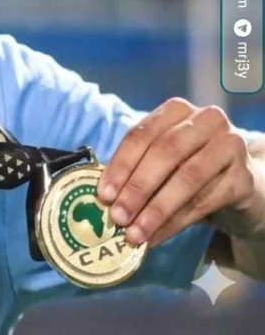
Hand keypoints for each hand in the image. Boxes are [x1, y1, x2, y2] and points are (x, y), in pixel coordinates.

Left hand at [99, 97, 264, 247]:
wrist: (238, 186)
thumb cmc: (187, 170)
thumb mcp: (161, 162)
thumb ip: (135, 170)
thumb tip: (104, 199)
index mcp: (176, 110)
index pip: (142, 135)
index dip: (120, 165)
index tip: (103, 195)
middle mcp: (207, 121)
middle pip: (165, 153)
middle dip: (137, 188)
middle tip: (118, 217)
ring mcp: (230, 146)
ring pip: (187, 179)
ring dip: (156, 210)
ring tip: (135, 234)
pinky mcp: (244, 177)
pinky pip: (205, 201)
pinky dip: (176, 222)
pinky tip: (157, 236)